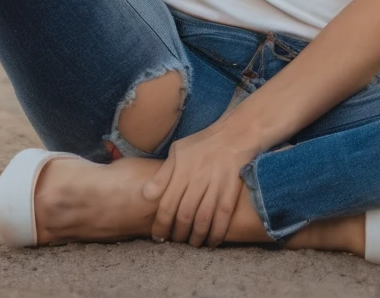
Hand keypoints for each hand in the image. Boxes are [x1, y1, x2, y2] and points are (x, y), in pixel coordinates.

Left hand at [142, 120, 261, 247]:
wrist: (235, 135)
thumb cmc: (202, 144)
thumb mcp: (178, 151)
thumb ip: (162, 174)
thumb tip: (145, 194)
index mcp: (182, 169)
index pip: (167, 203)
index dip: (161, 224)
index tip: (158, 236)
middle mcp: (198, 178)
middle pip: (184, 215)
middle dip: (178, 234)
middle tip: (174, 242)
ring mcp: (216, 185)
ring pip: (203, 219)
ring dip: (195, 237)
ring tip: (191, 243)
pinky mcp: (231, 191)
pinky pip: (222, 218)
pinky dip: (216, 233)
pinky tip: (211, 241)